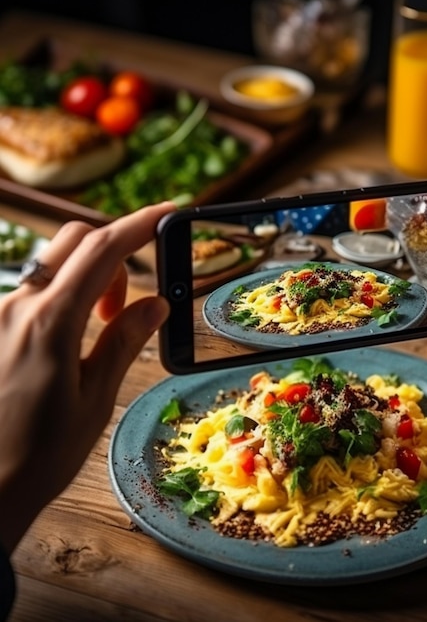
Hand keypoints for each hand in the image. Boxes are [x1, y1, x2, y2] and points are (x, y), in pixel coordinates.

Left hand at [0, 202, 175, 553]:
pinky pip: (33, 291)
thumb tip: (155, 304)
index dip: (140, 224)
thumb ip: (123, 342)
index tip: (169, 212)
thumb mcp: (94, 399)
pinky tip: (69, 338)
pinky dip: (63, 296)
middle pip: (74, 242)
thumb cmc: (38, 453)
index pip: (102, 251)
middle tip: (128, 300)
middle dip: (113, 251)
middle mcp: (17, 307)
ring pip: (52, 266)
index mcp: (50, 323)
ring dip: (87, 278)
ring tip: (100, 327)